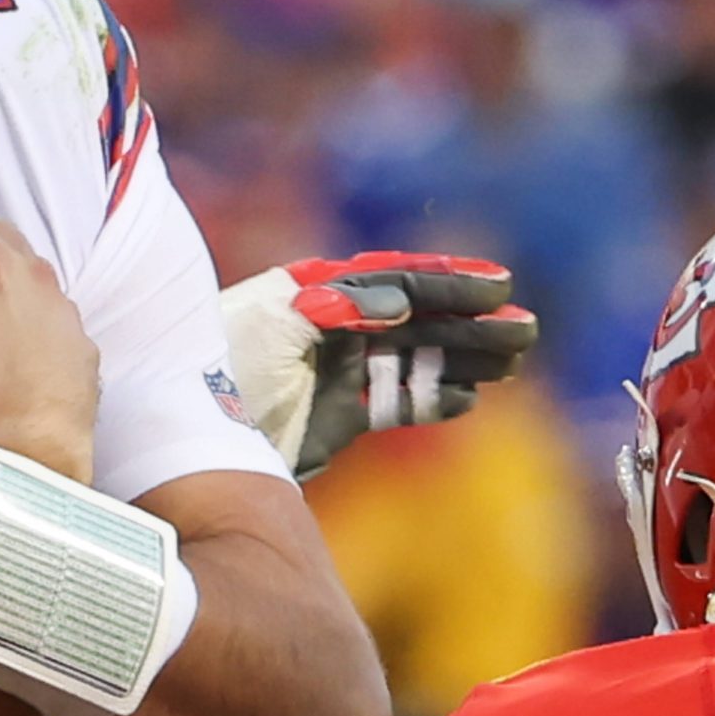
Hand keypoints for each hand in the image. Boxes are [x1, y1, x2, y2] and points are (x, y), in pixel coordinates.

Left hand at [220, 253, 536, 478]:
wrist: (189, 434)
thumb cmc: (221, 366)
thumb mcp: (275, 329)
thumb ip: (337, 309)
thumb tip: (399, 298)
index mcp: (314, 297)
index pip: (393, 281)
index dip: (446, 281)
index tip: (499, 284)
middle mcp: (332, 329)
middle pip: (416, 320)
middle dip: (471, 323)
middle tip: (525, 329)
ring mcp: (339, 373)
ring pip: (417, 360)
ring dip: (465, 359)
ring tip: (513, 360)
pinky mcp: (340, 416)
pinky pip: (398, 403)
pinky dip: (433, 400)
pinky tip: (467, 399)